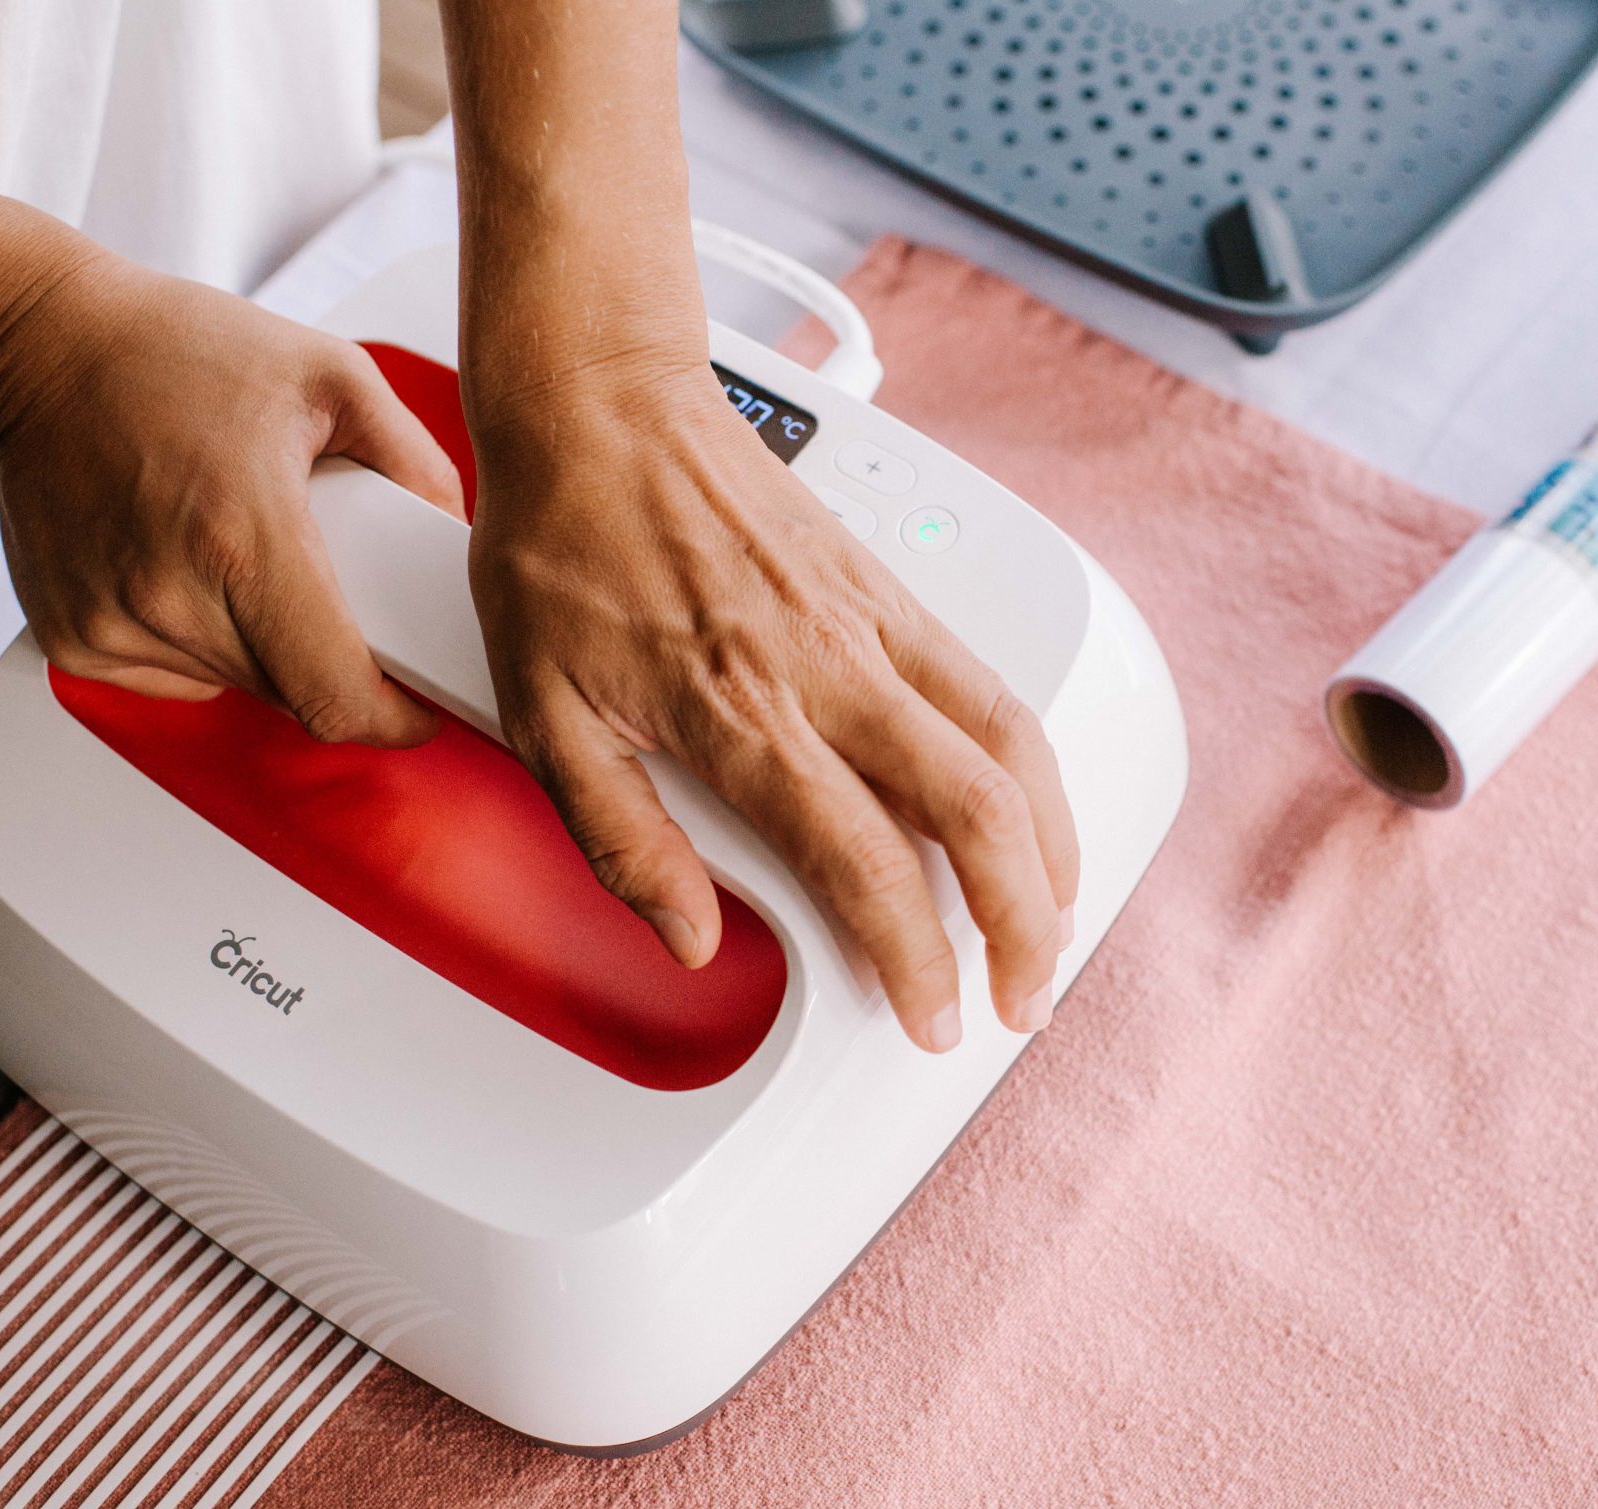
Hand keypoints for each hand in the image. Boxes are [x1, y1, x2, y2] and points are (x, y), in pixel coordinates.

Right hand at [0, 248, 466, 742]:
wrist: (33, 344)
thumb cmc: (173, 348)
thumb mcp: (332, 375)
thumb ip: (414, 462)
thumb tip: (451, 541)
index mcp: (244, 538)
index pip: (335, 694)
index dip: (391, 718)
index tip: (415, 707)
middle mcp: (168, 594)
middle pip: (293, 693)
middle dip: (329, 658)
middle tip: (326, 585)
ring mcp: (111, 623)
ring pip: (234, 686)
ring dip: (261, 647)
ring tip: (240, 554)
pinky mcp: (71, 637)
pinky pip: (171, 678)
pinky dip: (196, 644)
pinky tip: (182, 569)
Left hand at [466, 357, 1079, 1051]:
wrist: (600, 404)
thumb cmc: (563, 546)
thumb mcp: (544, 717)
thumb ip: (623, 842)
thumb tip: (693, 938)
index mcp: (743, 714)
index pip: (865, 865)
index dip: (913, 961)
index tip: (929, 1017)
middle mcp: (828, 667)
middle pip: (977, 811)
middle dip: (1023, 924)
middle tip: (1020, 992)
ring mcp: (873, 620)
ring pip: (1012, 743)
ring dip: (1052, 846)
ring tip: (1053, 916)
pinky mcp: (890, 583)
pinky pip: (991, 682)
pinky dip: (1032, 762)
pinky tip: (1029, 805)